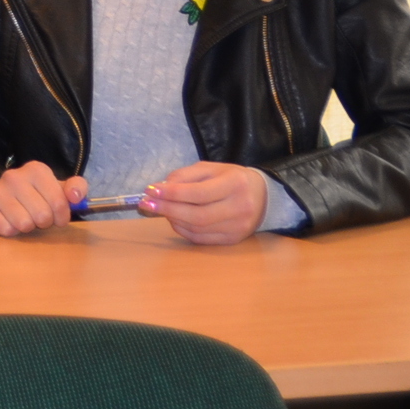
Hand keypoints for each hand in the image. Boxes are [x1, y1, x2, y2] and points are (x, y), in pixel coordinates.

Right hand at [0, 162, 87, 235]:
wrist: (5, 200)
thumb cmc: (38, 197)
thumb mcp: (60, 190)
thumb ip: (77, 188)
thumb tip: (76, 196)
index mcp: (36, 170)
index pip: (59, 202)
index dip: (62, 215)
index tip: (58, 216)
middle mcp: (13, 175)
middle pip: (42, 215)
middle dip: (44, 222)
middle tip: (39, 217)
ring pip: (24, 223)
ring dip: (27, 227)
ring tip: (25, 218)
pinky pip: (6, 229)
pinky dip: (11, 231)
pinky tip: (10, 221)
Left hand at [142, 162, 266, 245]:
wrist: (263, 196)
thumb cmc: (231, 179)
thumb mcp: (210, 168)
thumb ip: (185, 175)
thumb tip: (160, 188)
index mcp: (235, 184)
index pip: (198, 193)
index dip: (172, 193)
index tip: (150, 190)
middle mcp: (240, 208)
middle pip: (197, 215)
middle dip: (167, 209)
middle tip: (146, 204)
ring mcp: (238, 227)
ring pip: (198, 228)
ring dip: (173, 219)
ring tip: (160, 209)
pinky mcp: (233, 240)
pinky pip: (202, 238)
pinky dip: (183, 230)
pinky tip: (174, 220)